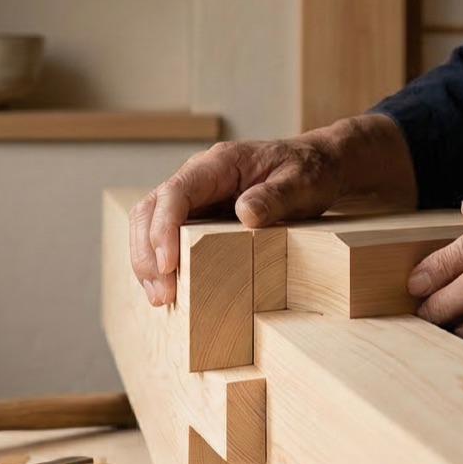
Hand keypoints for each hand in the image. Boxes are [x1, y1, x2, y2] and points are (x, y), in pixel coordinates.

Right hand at [129, 115, 414, 305]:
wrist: (315, 165)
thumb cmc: (308, 171)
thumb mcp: (302, 182)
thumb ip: (275, 196)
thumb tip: (245, 214)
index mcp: (218, 164)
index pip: (175, 192)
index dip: (164, 228)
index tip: (168, 265)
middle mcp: (197, 178)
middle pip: (151, 209)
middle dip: (147, 253)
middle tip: (161, 295)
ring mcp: (194, 198)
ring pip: (150, 224)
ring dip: (147, 262)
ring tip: (160, 299)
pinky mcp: (196, 217)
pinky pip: (165, 236)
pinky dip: (159, 263)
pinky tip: (167, 290)